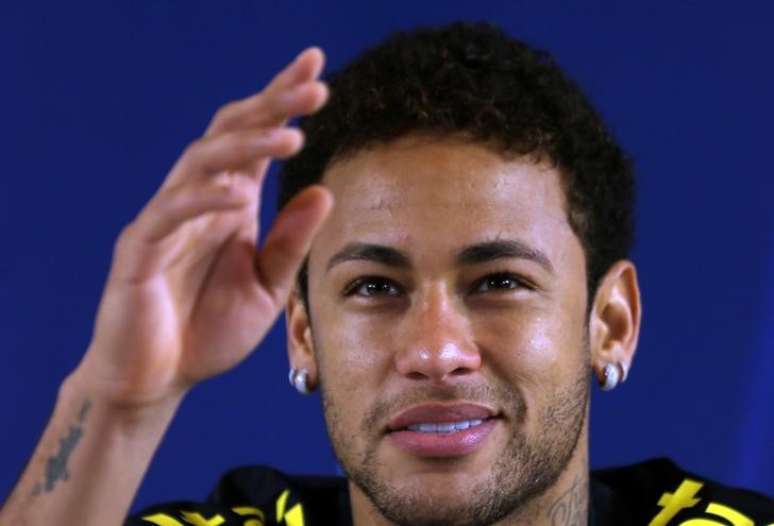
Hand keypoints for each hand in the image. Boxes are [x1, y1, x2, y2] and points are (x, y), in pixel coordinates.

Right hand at [72, 47, 331, 407]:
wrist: (159, 379)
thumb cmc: (209, 332)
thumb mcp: (267, 288)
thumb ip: (291, 243)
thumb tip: (323, 193)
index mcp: (231, 204)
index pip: (255, 139)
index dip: (281, 102)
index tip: (317, 70)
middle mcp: (199, 201)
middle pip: (231, 134)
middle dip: (271, 106)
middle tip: (314, 84)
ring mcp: (167, 222)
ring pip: (200, 163)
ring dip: (243, 145)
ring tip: (290, 135)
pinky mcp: (139, 252)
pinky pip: (168, 214)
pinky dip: (201, 199)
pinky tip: (235, 193)